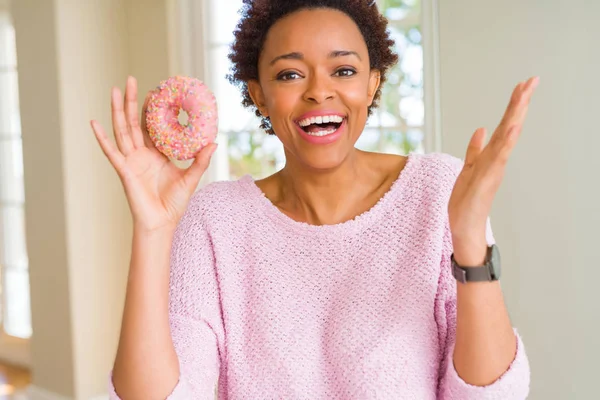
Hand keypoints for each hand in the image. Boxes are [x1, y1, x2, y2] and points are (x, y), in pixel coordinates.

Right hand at [90, 76, 217, 233]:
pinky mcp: (124, 170)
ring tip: (115, 90)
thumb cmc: (175, 203)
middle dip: (132, 101)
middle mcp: (142, 154)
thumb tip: (213, 142)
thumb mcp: (191, 178)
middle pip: (134, 122)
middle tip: (131, 79)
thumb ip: (200, 160)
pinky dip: (102, 137)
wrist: (162, 223)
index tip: (155, 90)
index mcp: (157, 154)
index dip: (152, 109)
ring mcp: (131, 161)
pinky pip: (111, 151)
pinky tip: (94, 122)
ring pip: (122, 130)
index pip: (152, 126)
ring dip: (118, 110)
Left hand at [448, 76, 539, 260]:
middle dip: (520, 104)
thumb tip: (480, 129)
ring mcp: (493, 170)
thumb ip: (475, 150)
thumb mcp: (468, 169)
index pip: (504, 125)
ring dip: (515, 117)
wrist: (465, 227)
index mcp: (491, 156)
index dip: (513, 105)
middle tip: (532, 80)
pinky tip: (512, 128)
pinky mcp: (486, 180)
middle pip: (510, 127)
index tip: (523, 85)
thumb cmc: (468, 201)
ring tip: (524, 96)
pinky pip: (497, 158)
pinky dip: (505, 143)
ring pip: (506, 138)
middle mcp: (496, 160)